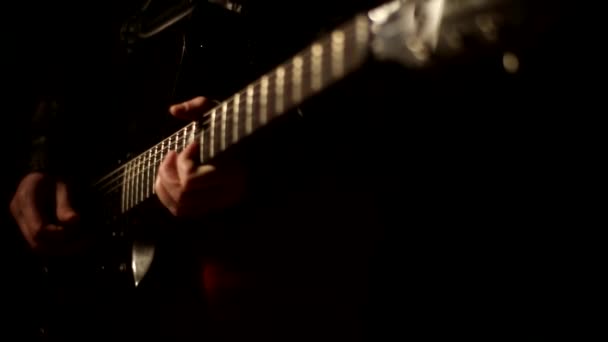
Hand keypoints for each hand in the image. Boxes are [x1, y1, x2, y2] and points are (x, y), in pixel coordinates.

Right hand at [9, 172, 80, 253]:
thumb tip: (73, 221)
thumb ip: (66, 204)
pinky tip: (76, 242)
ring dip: (62, 249)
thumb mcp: (65, 185)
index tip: (78, 230)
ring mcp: (20, 220)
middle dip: (63, 247)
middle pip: (36, 242)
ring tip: (85, 243)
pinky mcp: (26, 225)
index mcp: (26, 198)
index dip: (59, 235)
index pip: (39, 229)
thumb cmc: (57, 175)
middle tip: (88, 243)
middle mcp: (18, 211)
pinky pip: (40, 242)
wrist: (44, 171)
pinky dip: (59, 246)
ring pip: (37, 246)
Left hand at [155, 97, 247, 216]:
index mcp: (232, 172)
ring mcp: (220, 203)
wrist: (256, 148)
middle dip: (169, 172)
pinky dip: (167, 196)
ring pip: (180, 206)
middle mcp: (228, 193)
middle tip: (173, 153)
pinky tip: (167, 177)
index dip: (183, 162)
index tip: (193, 144)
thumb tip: (174, 110)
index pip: (192, 180)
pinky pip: (181, 211)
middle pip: (183, 194)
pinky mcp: (211, 207)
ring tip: (168, 164)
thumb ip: (198, 106)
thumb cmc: (236, 128)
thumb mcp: (220, 112)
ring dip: (165, 184)